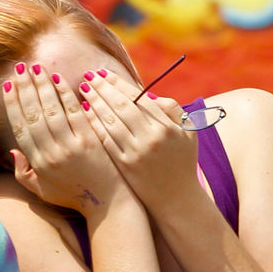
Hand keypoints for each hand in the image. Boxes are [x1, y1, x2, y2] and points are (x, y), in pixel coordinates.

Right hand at [3, 62, 128, 214]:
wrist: (108, 204)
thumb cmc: (73, 196)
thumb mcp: (42, 190)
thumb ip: (23, 172)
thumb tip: (13, 150)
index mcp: (38, 163)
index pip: (21, 128)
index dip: (13, 105)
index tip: (7, 87)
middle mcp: (52, 152)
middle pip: (34, 114)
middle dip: (25, 89)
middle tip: (19, 69)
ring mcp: (72, 145)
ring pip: (52, 110)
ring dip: (42, 86)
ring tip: (35, 68)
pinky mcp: (91, 139)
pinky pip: (75, 112)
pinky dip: (65, 94)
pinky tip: (58, 79)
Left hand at [78, 70, 199, 207]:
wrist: (176, 198)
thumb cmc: (181, 162)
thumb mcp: (188, 134)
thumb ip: (173, 111)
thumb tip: (151, 95)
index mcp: (167, 126)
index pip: (140, 98)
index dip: (120, 84)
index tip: (105, 73)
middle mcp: (152, 137)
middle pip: (123, 106)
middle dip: (104, 89)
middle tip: (89, 75)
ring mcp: (137, 152)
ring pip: (112, 121)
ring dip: (96, 103)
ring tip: (84, 89)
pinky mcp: (124, 164)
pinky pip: (106, 140)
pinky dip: (95, 124)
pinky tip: (84, 113)